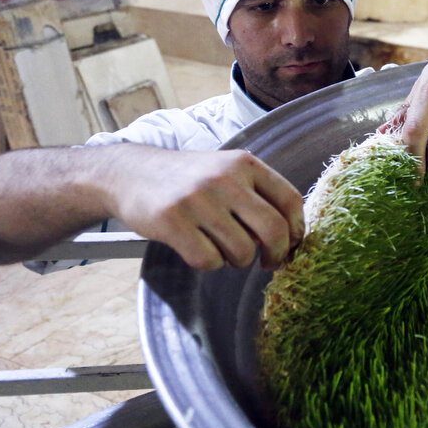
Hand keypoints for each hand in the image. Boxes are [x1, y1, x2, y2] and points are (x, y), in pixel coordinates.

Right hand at [107, 148, 304, 270]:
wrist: (130, 172)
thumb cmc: (188, 180)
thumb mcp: (226, 171)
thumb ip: (257, 195)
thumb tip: (292, 237)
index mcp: (244, 163)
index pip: (290, 200)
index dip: (297, 230)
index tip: (292, 245)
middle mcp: (224, 178)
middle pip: (273, 230)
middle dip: (277, 254)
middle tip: (269, 263)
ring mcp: (198, 199)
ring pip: (242, 251)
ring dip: (238, 261)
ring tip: (223, 250)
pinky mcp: (172, 221)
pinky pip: (208, 260)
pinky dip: (209, 264)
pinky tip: (199, 250)